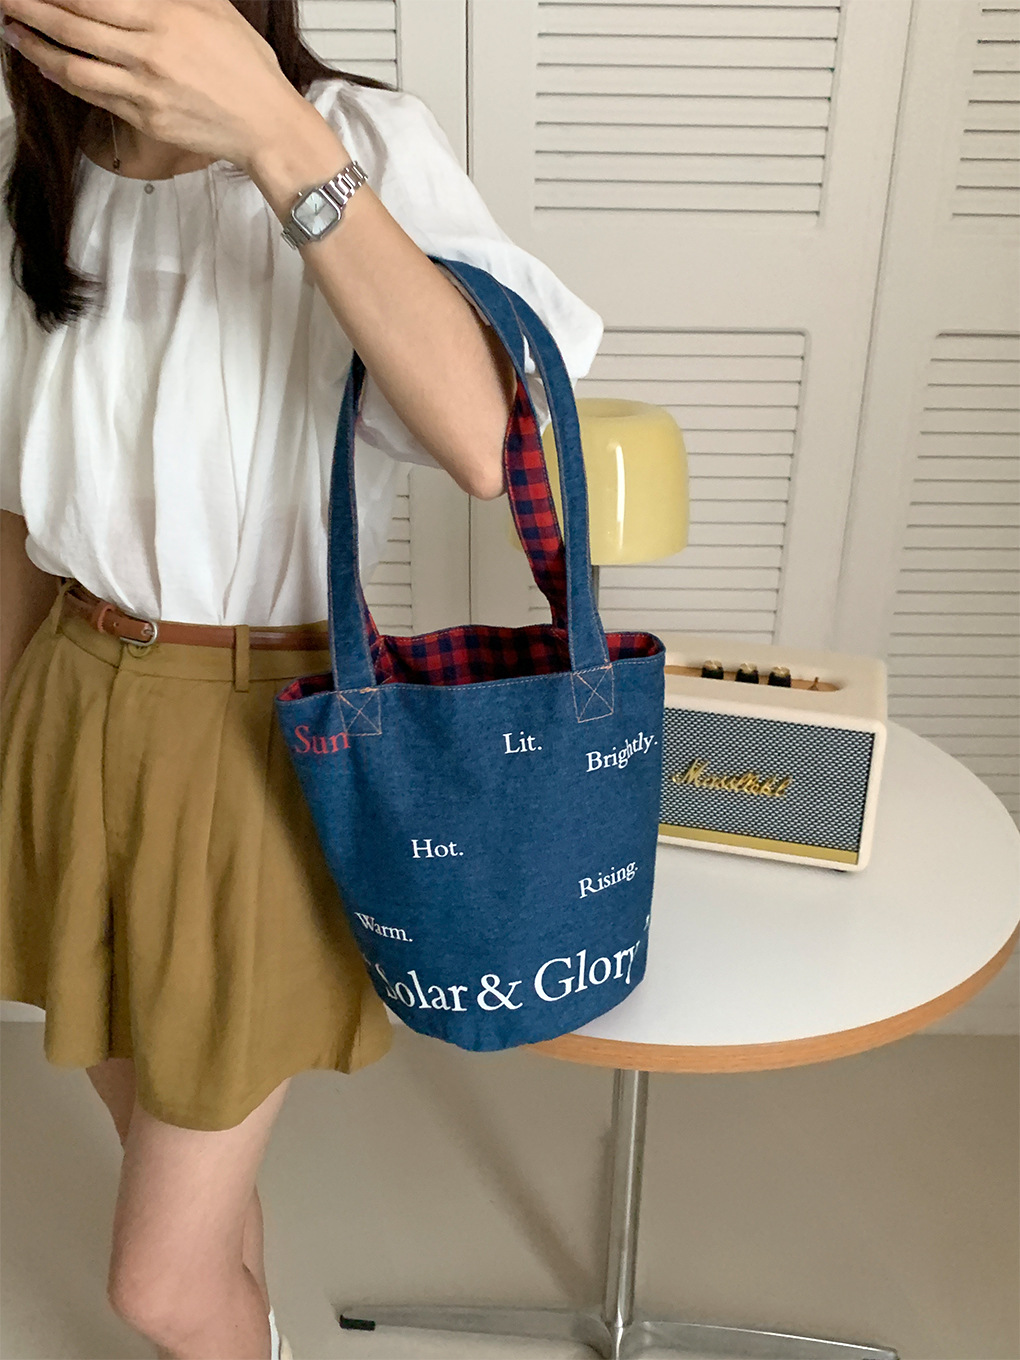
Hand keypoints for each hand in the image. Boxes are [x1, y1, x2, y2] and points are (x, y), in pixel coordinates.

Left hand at [0, 0, 305, 172]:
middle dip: (30, 8)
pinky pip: (93, 95)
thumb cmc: (248, 70)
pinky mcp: (144, 118)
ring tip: (12, 30)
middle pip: (72, 24)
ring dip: (35, 45)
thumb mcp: (215, 10)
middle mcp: (149, 51)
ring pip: (73, 64)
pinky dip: (64, 77)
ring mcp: (144, 88)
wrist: (267, 125)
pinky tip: (47, 64)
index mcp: (165, 17)